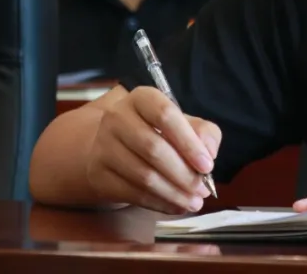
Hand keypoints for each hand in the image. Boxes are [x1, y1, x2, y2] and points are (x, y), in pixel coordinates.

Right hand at [85, 86, 220, 214]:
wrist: (112, 146)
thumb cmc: (157, 132)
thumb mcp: (183, 123)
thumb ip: (203, 132)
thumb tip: (209, 152)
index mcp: (142, 98)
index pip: (165, 114)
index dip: (189, 142)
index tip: (207, 165)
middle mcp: (117, 118)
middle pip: (154, 148)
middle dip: (184, 174)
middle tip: (203, 189)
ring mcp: (103, 146)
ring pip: (143, 175)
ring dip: (174, 193)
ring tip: (194, 202)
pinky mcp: (98, 173)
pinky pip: (132, 193)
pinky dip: (159, 203)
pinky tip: (176, 206)